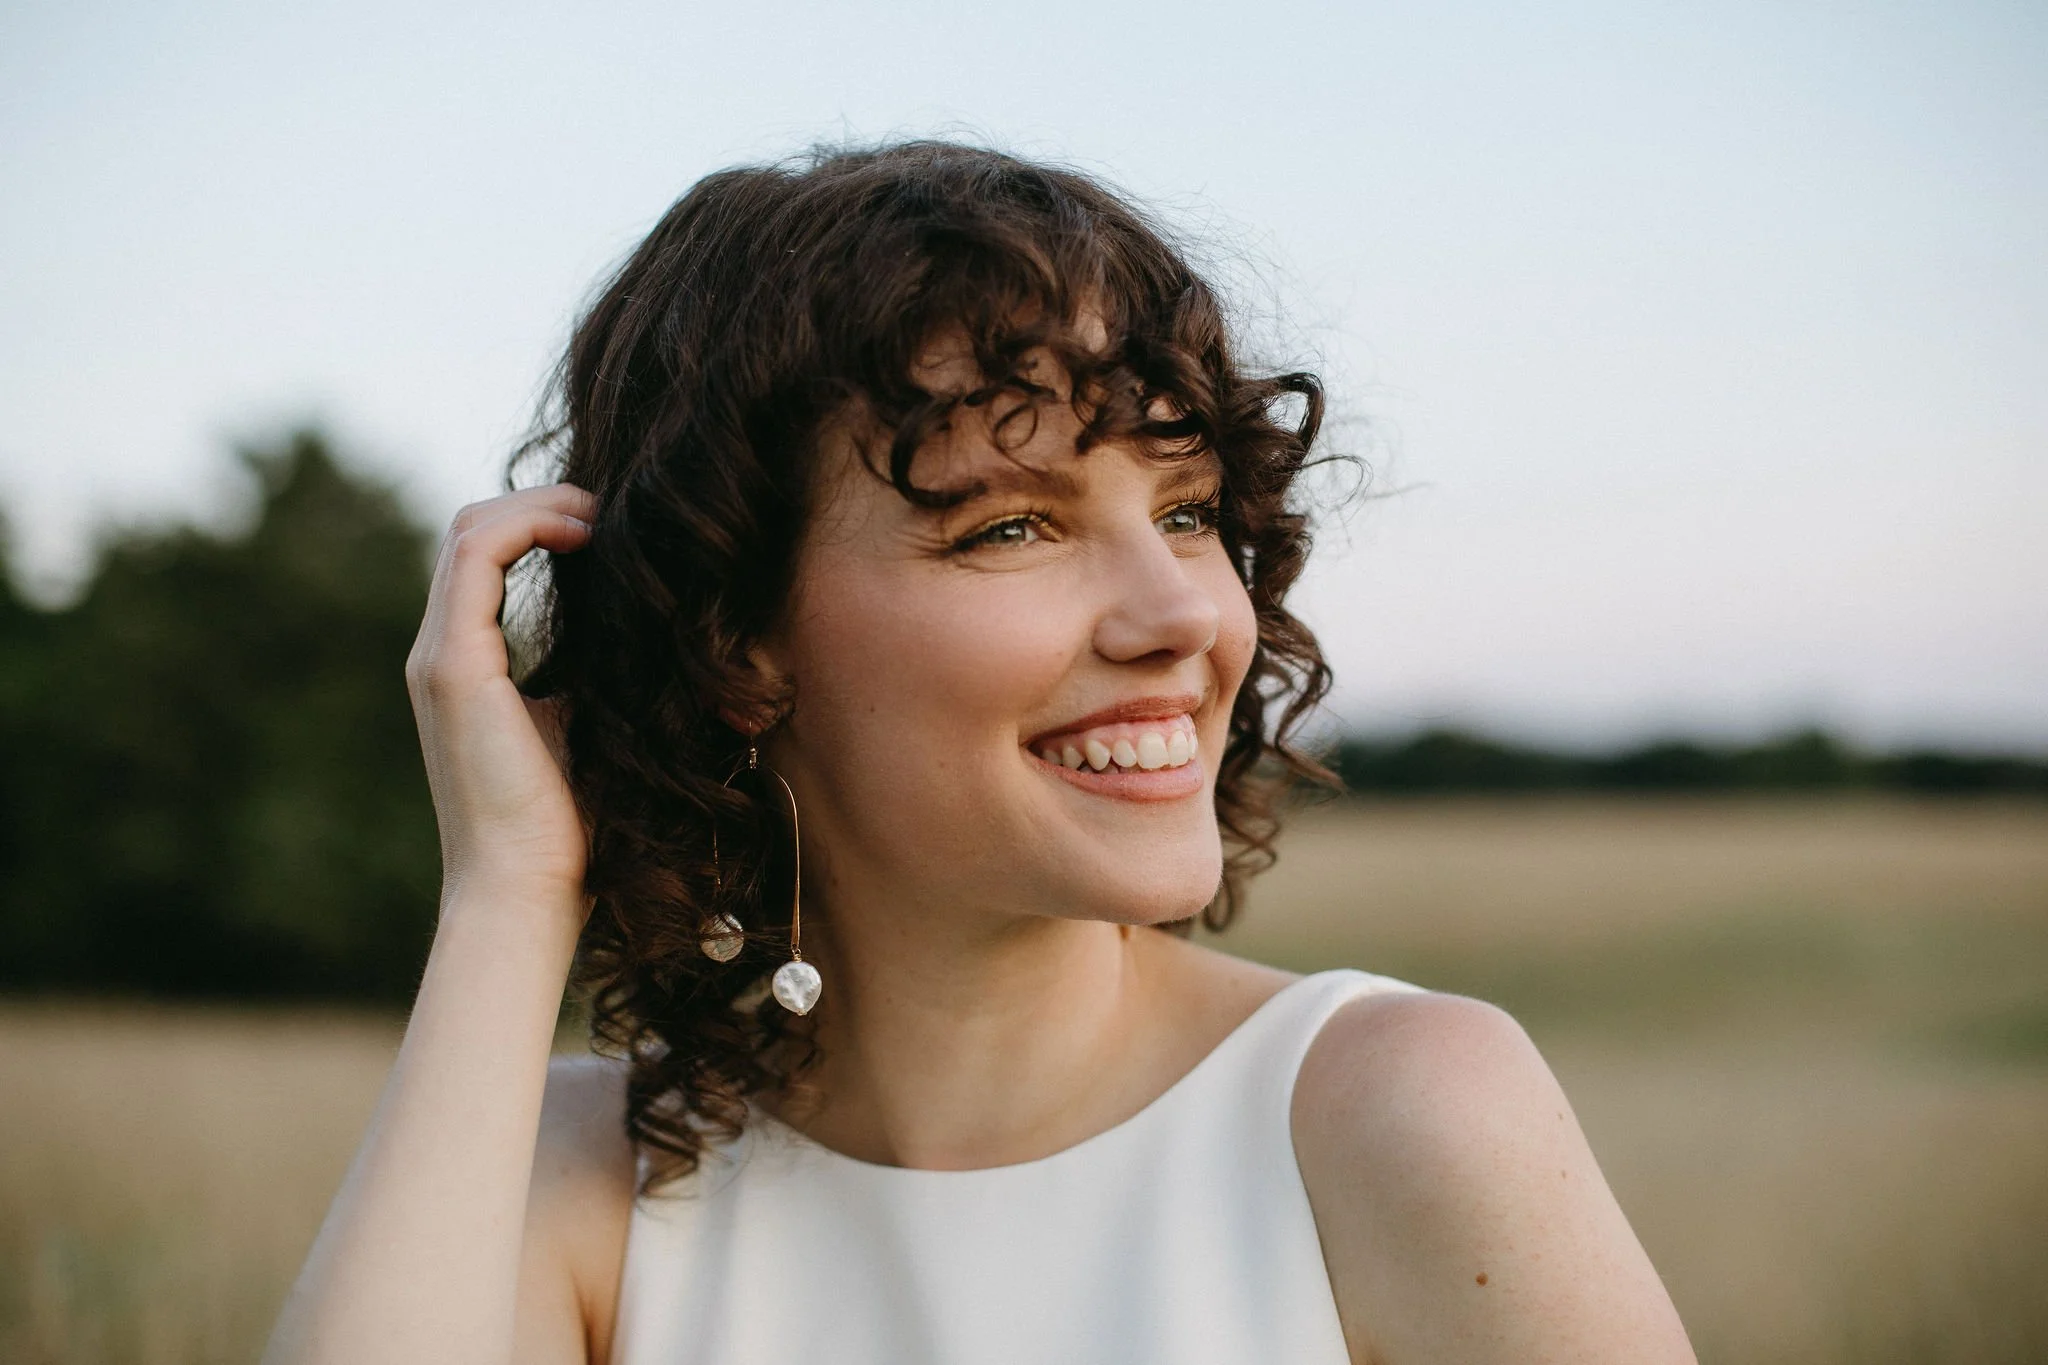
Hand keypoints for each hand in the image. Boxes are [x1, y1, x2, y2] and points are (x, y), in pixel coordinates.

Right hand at [405, 484, 597, 910]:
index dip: (541, 519)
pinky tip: (584, 532)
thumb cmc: (568, 828)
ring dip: (539, 503)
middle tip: (613, 507)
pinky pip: (476, 559)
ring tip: (601, 512)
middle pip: (472, 529)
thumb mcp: (584, 727)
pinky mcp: (454, 667)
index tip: (609, 524)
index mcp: (466, 664)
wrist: (529, 890)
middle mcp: (441, 654)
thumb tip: (646, 633)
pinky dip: (527, 525)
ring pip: (470, 530)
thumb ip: (591, 675)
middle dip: (543, 500)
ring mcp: (440, 658)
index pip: (484, 555)